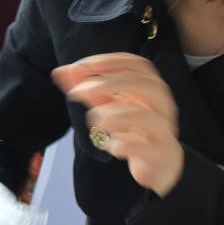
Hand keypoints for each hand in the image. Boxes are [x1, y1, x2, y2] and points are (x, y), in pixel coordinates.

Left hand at [53, 53, 183, 196]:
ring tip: (94, 121)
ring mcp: (163, 129)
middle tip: (80, 91)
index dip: (111, 62)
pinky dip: (121, 145)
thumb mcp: (106, 106)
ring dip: (113, 116)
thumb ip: (86, 88)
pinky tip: (110, 146)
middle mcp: (162, 104)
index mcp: (151, 87)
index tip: (82, 66)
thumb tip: (59, 72)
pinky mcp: (160, 152)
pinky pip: (143, 146)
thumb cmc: (131, 128)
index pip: (137, 64)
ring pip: (145, 116)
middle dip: (110, 83)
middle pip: (146, 84)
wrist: (156, 163)